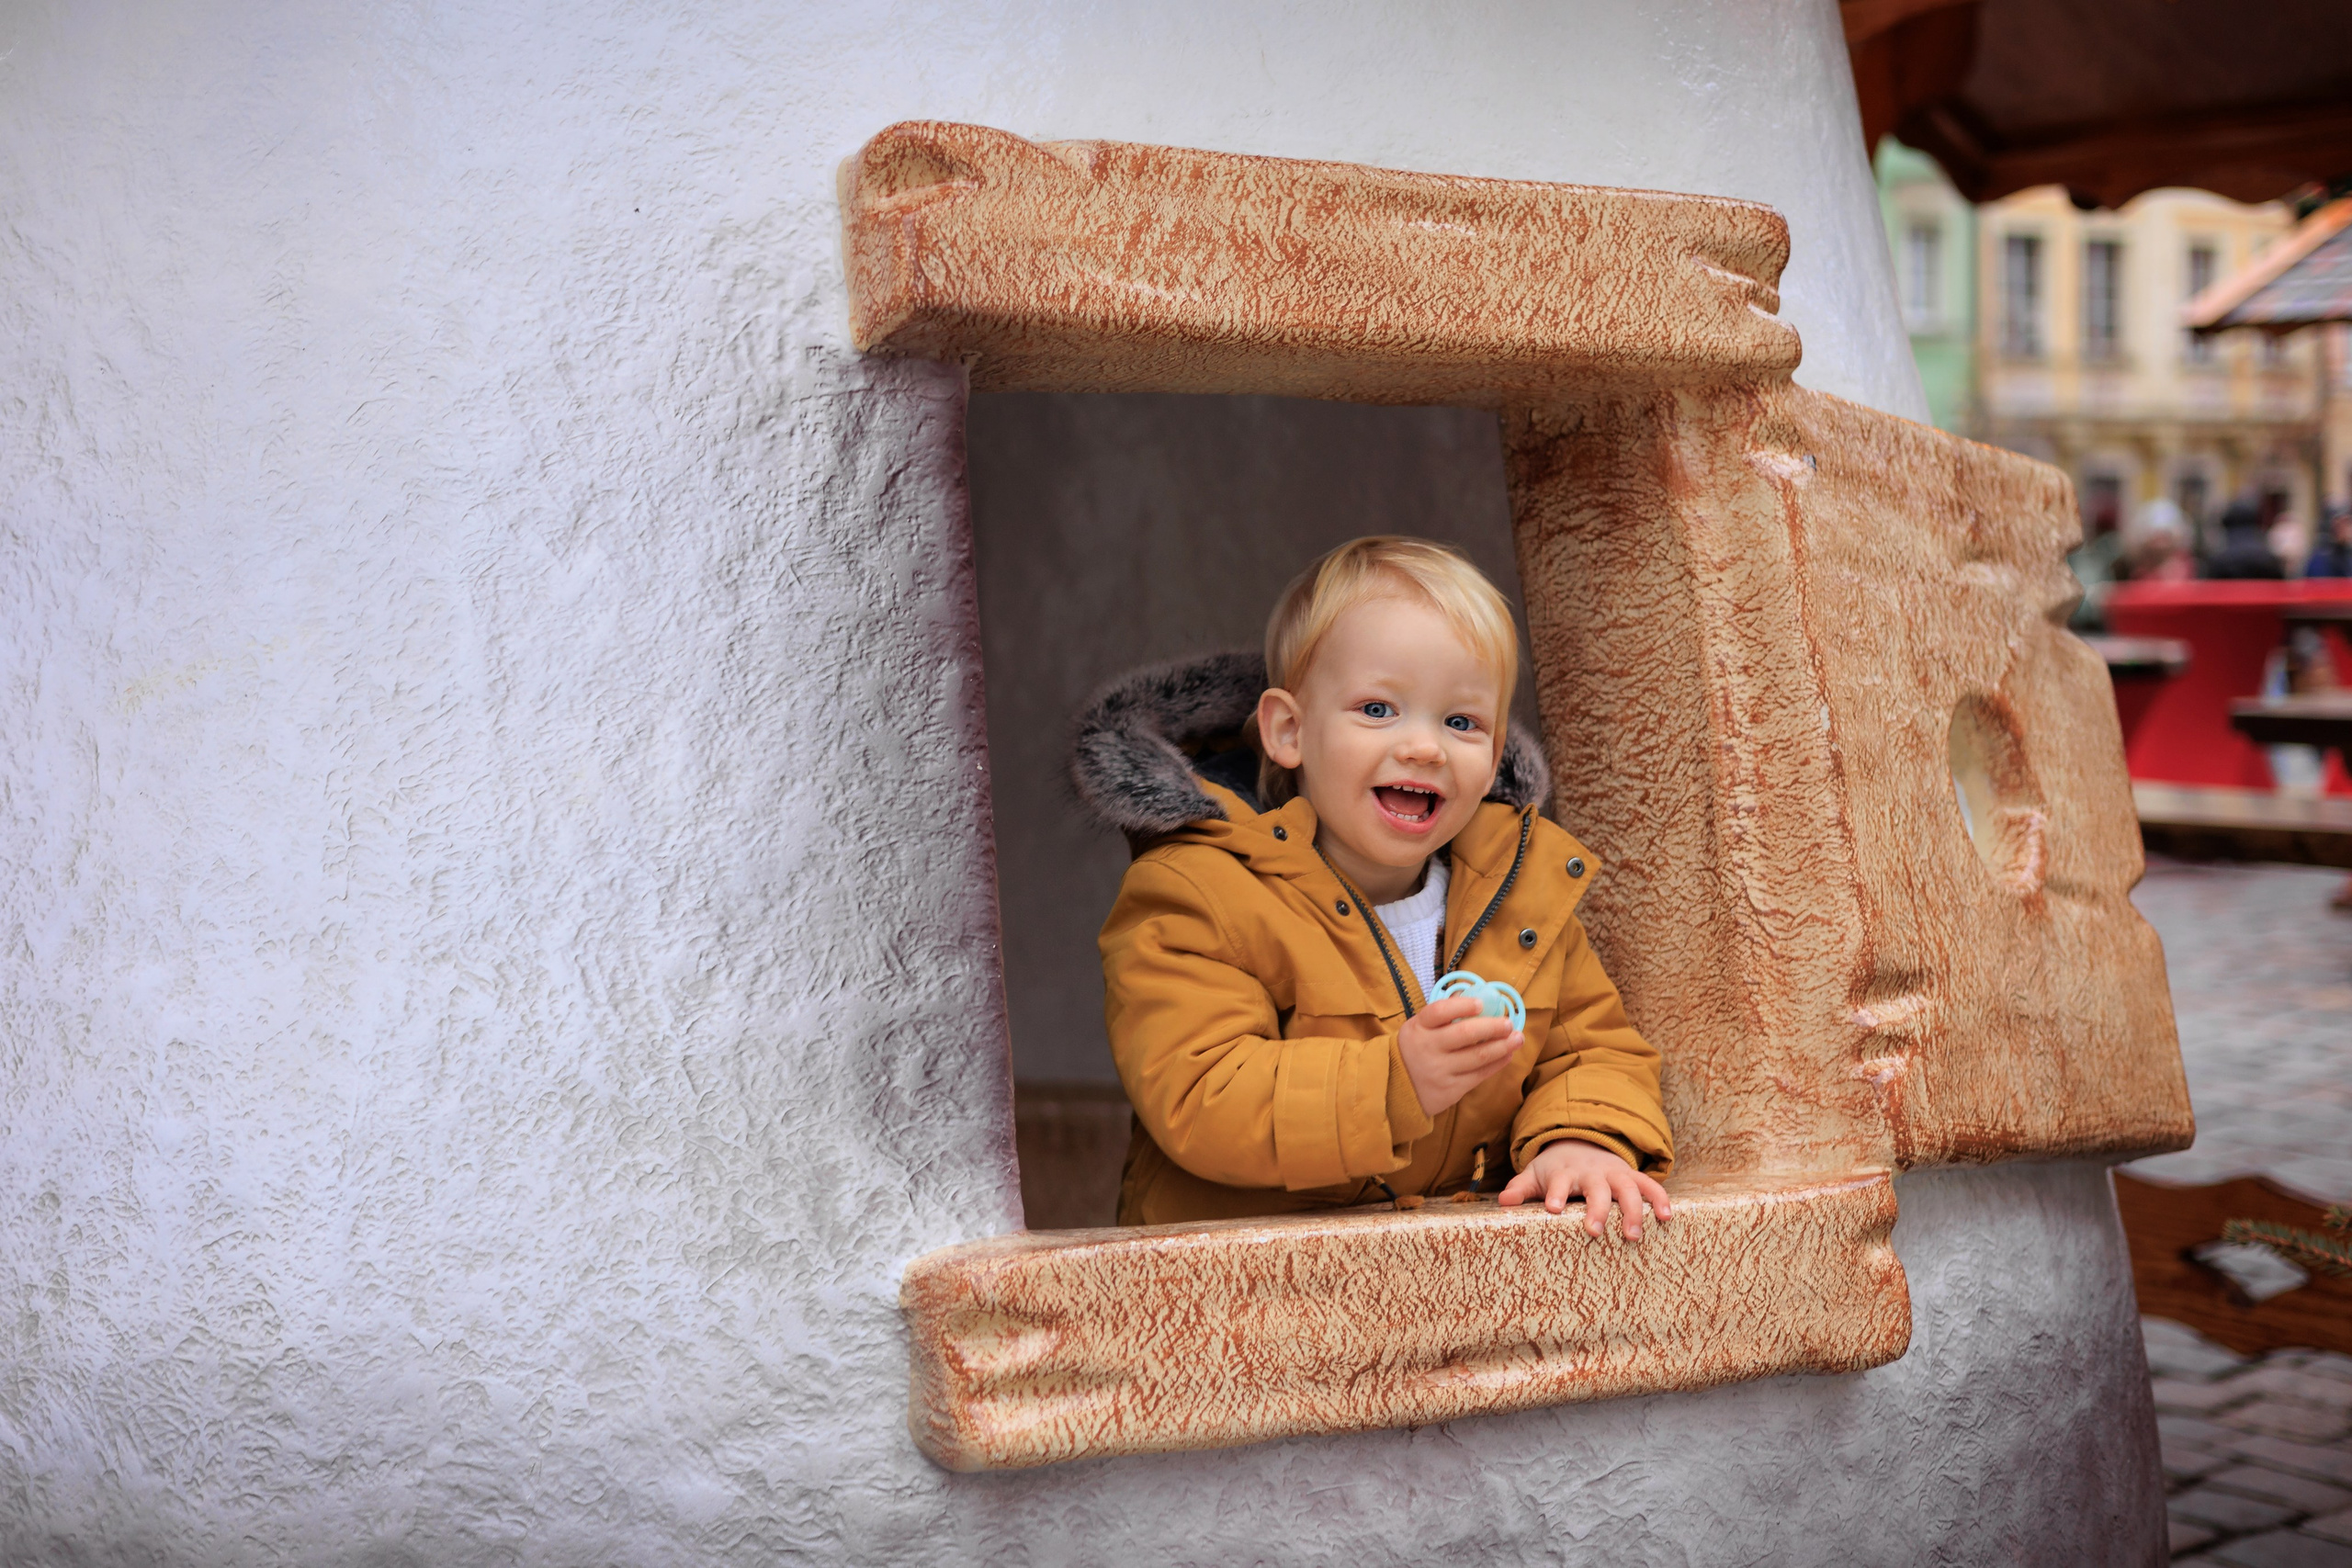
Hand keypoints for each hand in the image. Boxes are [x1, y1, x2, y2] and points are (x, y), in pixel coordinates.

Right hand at [1397, 994, 1521, 1117]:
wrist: (1397, 1088)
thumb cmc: (1416, 1050)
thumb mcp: (1419, 1028)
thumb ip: (1442, 1015)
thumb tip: (1476, 995)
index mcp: (1418, 1027)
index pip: (1440, 1011)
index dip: (1462, 1006)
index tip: (1481, 1004)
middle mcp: (1428, 1048)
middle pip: (1464, 1034)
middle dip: (1492, 1027)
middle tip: (1508, 1023)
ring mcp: (1439, 1070)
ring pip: (1478, 1056)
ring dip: (1503, 1046)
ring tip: (1517, 1038)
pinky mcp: (1450, 1089)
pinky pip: (1479, 1075)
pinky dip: (1497, 1063)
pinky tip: (1507, 1055)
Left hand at [1497, 1138, 1671, 1240]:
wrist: (1580, 1145)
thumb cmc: (1555, 1170)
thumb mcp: (1535, 1175)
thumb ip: (1520, 1188)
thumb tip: (1503, 1201)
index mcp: (1565, 1173)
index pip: (1558, 1182)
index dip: (1555, 1194)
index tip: (1552, 1208)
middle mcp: (1591, 1173)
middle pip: (1596, 1189)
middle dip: (1596, 1209)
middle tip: (1594, 1232)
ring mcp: (1614, 1174)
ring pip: (1627, 1189)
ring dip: (1632, 1210)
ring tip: (1634, 1236)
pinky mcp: (1631, 1178)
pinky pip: (1649, 1186)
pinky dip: (1659, 1199)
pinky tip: (1667, 1217)